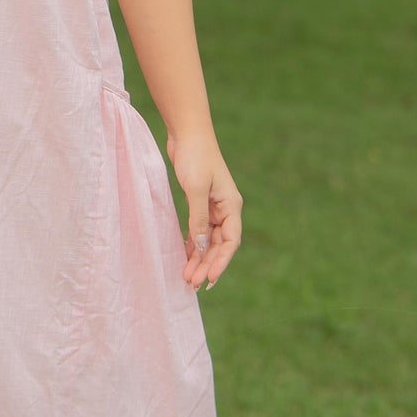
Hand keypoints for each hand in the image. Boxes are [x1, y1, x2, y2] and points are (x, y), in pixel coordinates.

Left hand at [166, 130, 242, 293]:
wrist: (187, 132)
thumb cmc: (195, 157)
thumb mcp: (196, 189)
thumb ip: (199, 220)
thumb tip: (202, 249)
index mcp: (232, 206)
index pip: (231, 242)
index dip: (221, 263)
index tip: (208, 280)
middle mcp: (225, 209)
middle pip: (219, 245)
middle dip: (206, 265)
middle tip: (192, 284)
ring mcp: (213, 206)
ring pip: (208, 240)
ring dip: (199, 258)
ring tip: (187, 277)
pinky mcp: (199, 202)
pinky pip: (199, 230)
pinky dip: (193, 244)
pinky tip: (185, 257)